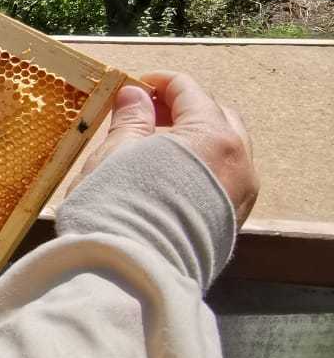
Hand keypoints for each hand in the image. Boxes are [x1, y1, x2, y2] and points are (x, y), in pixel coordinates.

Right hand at [72, 71, 258, 224]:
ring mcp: (239, 195)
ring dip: (193, 141)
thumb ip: (132, 118)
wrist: (131, 275)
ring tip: (154, 148)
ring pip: (223, 151)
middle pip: (216, 117)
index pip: (189, 91)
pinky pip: (221, 180)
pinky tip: (168, 177)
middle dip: (182, 110)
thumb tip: (135, 95)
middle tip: (144, 114)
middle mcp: (238, 163)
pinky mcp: (230, 222)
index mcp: (213, 136)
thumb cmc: (120, 206)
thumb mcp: (117, 152)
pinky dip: (200, 169)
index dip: (158, 83)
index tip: (132, 86)